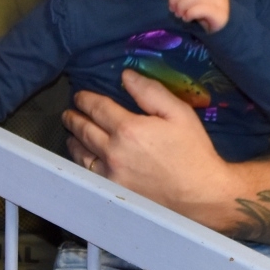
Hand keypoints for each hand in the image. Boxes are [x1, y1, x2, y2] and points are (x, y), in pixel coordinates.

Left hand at [63, 70, 231, 216]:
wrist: (201, 194)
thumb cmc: (193, 151)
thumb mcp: (178, 113)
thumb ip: (150, 92)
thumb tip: (126, 76)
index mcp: (129, 129)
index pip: (97, 108)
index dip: (85, 99)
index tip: (80, 96)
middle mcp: (114, 151)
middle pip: (84, 130)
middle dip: (74, 118)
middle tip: (69, 113)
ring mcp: (111, 174)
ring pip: (81, 154)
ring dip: (74, 140)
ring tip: (72, 134)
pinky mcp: (114, 191)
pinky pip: (89, 173)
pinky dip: (81, 162)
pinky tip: (83, 158)